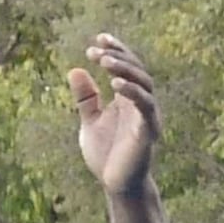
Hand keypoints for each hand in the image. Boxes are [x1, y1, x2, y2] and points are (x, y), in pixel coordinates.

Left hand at [68, 35, 161, 196]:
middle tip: (97, 49)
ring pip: (144, 84)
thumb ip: (86, 98)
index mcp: (128, 100)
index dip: (116, 51)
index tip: (98, 38)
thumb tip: (75, 70)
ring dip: (126, 70)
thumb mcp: (89, 121)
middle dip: (118, 56)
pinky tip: (117, 84)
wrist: (115, 184)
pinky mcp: (148, 131)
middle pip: (137, 70)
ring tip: (105, 60)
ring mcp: (146, 116)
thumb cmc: (106, 154)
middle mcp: (140, 104)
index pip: (127, 67)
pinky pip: (145, 107)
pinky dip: (134, 93)